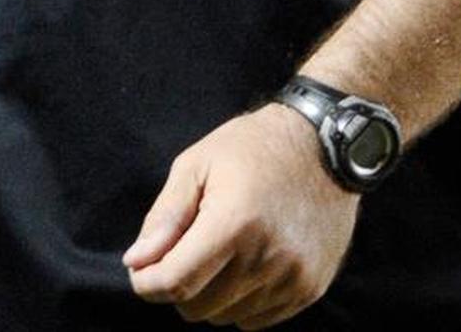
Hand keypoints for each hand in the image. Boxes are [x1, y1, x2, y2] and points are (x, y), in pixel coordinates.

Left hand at [124, 103, 357, 327]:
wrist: (324, 146)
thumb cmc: (252, 148)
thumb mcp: (198, 163)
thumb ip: (166, 216)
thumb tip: (136, 262)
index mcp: (234, 221)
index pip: (177, 281)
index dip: (147, 283)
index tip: (140, 271)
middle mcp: (267, 257)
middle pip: (197, 307)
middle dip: (179, 285)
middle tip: (186, 250)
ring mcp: (292, 277)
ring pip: (226, 317)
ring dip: (212, 294)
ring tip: (221, 251)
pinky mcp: (309, 288)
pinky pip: (256, 321)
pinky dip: (241, 302)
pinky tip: (246, 263)